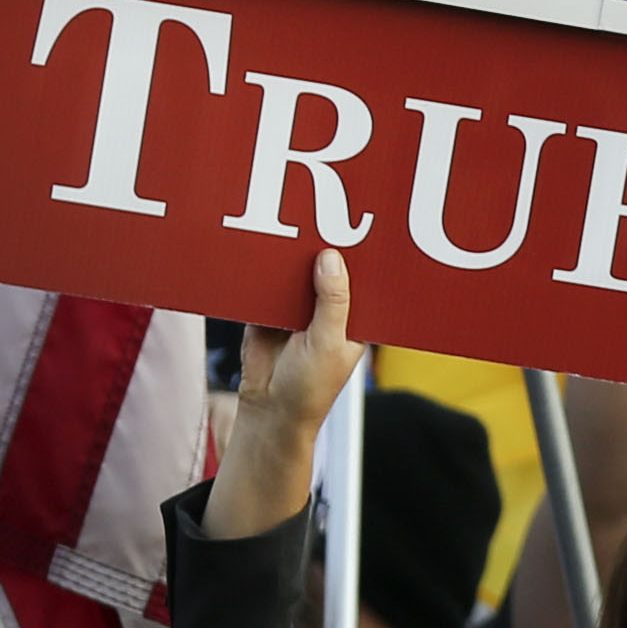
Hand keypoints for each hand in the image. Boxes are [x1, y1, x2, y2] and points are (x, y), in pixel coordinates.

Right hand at [210, 248, 359, 539]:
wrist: (266, 411)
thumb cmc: (309, 388)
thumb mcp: (327, 343)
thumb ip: (331, 301)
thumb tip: (331, 257)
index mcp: (354, 318)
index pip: (363, 279)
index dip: (364, 257)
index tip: (364, 226)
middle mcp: (328, 308)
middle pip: (328, 269)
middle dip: (324, 248)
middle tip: (320, 216)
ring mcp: (298, 306)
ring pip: (297, 271)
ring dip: (293, 256)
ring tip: (291, 223)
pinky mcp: (269, 307)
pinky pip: (267, 282)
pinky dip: (264, 269)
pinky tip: (262, 248)